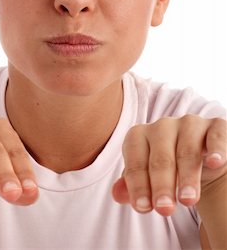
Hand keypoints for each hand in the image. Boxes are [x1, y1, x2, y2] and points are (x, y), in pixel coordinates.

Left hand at [112, 115, 226, 215]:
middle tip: (164, 210)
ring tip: (187, 200)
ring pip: (187, 150)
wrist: (201, 160)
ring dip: (187, 176)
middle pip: (161, 157)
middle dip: (161, 185)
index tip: (142, 208)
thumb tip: (117, 194)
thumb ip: (131, 185)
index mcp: (139, 135)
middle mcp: (163, 125)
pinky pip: (216, 135)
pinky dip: (216, 148)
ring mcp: (190, 124)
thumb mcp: (147, 178)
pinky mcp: (215, 126)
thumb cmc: (167, 169)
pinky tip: (214, 163)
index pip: (135, 161)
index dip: (138, 185)